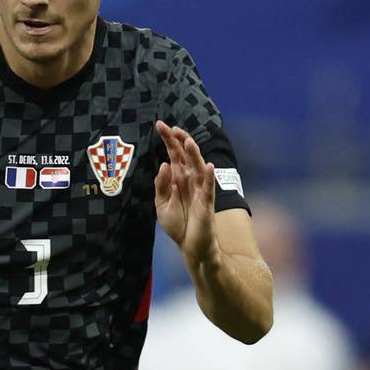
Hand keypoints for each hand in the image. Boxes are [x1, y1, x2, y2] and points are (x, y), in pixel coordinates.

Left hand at [153, 120, 217, 264]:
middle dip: (179, 140)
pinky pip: (209, 187)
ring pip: (198, 167)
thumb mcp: (161, 204)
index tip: (160, 125)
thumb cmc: (178, 224)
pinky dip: (209, 176)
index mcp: (178, 178)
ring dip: (194, 154)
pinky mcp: (207, 202)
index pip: (174, 154)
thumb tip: (164, 165)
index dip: (168, 140)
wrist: (189, 245)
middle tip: (170, 127)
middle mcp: (189, 179)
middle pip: (185, 155)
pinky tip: (208, 166)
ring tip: (188, 141)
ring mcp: (200, 189)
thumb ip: (161, 186)